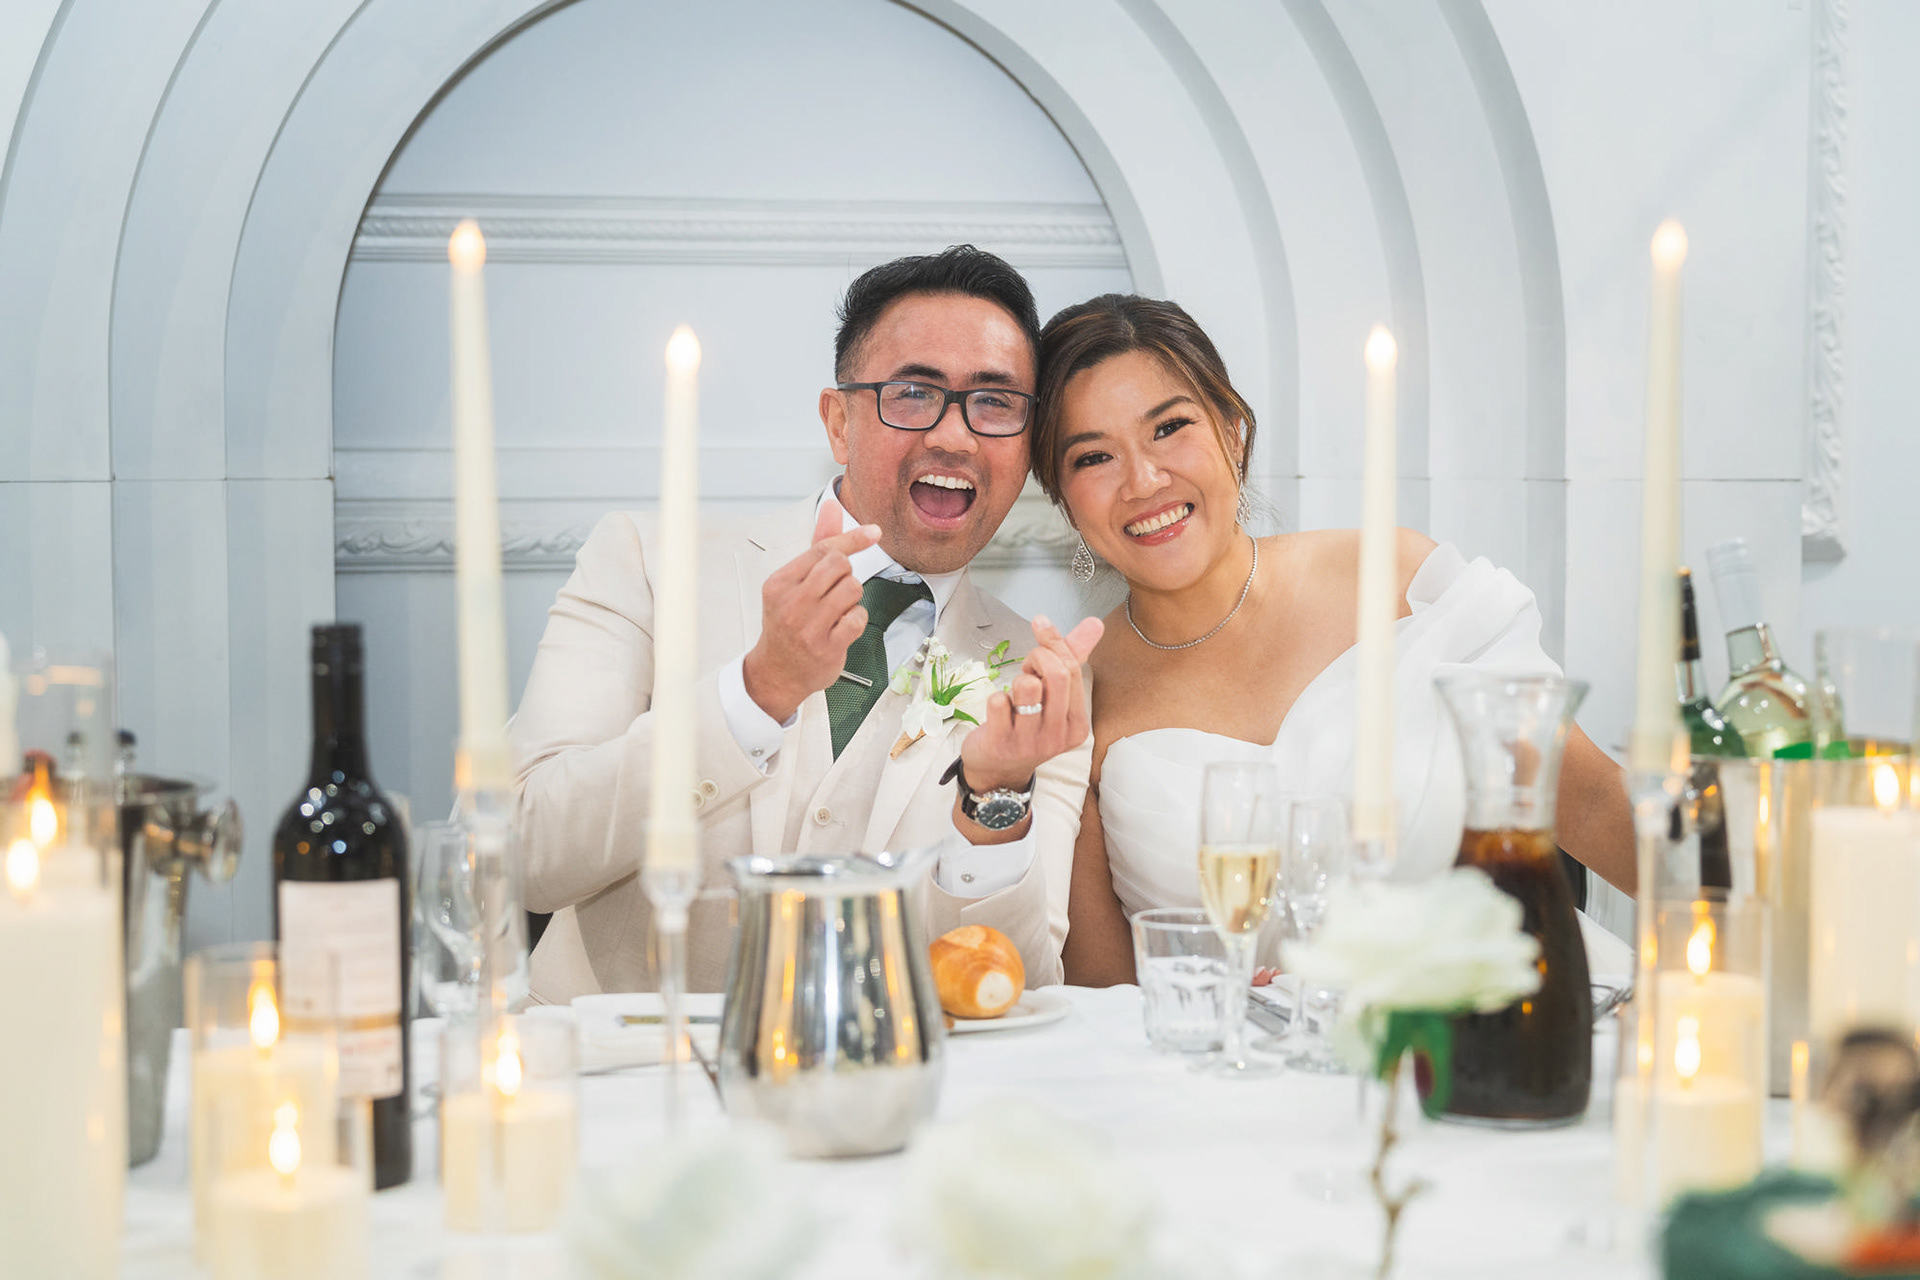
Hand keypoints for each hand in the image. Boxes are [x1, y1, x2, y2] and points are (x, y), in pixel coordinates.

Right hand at [742, 500, 879, 722]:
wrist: (777, 672)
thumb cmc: (787, 623)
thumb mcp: (793, 582)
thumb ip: (816, 544)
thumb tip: (831, 506)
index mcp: (780, 582)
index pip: (822, 548)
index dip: (852, 538)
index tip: (873, 533)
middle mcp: (791, 603)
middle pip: (840, 565)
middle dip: (846, 574)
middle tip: (835, 590)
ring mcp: (808, 626)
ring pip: (852, 590)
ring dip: (852, 598)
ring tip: (837, 610)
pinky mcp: (826, 647)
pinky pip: (858, 618)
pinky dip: (856, 620)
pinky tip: (842, 627)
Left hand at [959, 614, 1103, 796]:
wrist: (997, 770)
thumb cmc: (1027, 724)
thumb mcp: (1055, 695)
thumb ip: (1073, 658)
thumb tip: (1096, 622)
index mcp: (1077, 724)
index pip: (1073, 669)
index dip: (1054, 643)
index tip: (1041, 625)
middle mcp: (1058, 735)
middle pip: (1056, 673)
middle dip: (1038, 655)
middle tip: (1028, 664)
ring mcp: (1030, 741)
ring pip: (1027, 685)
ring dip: (1018, 679)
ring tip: (1015, 692)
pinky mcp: (1001, 743)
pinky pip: (999, 702)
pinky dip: (996, 698)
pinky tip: (1000, 711)